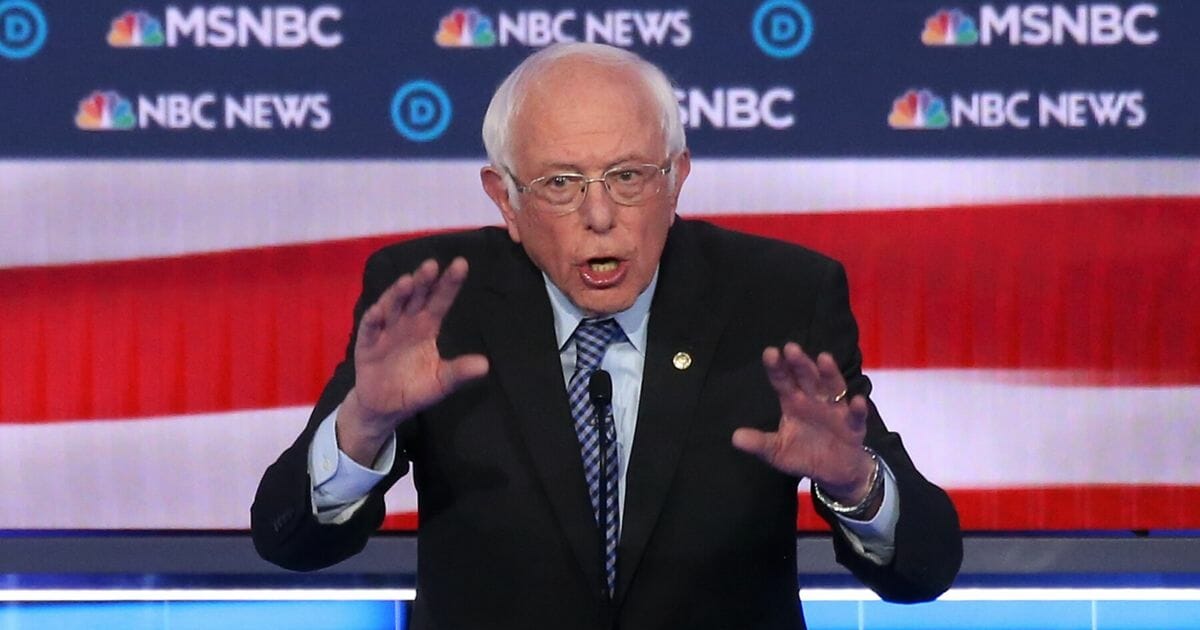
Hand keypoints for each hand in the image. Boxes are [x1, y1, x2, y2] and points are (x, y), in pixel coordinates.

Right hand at [338, 257, 488, 464]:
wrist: (385, 407)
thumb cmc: (415, 388)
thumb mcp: (441, 382)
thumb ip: (459, 372)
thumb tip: (485, 365)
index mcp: (427, 326)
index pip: (440, 301)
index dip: (449, 284)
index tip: (461, 264)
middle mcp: (406, 322)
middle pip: (416, 297)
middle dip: (423, 281)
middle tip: (432, 265)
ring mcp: (385, 331)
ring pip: (392, 307)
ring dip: (398, 294)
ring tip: (407, 282)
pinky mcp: (367, 345)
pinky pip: (370, 330)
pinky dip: (372, 320)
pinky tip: (377, 311)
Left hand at [732, 343, 874, 503]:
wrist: (834, 471)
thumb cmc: (803, 453)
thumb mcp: (777, 451)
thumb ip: (759, 443)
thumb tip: (735, 438)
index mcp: (793, 402)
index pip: (783, 381)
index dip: (777, 368)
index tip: (770, 353)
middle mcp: (814, 400)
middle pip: (807, 378)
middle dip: (800, 364)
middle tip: (791, 349)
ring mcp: (835, 410)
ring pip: (833, 387)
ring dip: (830, 374)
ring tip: (824, 359)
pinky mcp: (854, 425)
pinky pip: (857, 415)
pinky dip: (858, 408)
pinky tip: (857, 401)